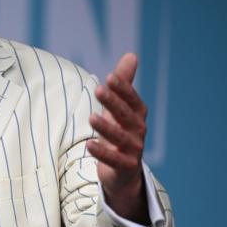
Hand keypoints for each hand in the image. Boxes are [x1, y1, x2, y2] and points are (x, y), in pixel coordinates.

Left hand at [86, 53, 148, 223]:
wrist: (124, 171)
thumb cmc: (120, 132)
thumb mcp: (120, 108)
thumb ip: (125, 83)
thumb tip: (132, 55)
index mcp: (137, 115)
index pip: (132, 99)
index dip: (123, 89)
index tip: (110, 77)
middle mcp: (138, 131)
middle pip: (126, 116)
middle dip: (113, 102)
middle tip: (98, 89)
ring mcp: (133, 150)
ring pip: (120, 137)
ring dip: (106, 127)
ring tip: (90, 117)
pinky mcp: (126, 167)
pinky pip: (114, 159)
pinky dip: (102, 153)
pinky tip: (88, 145)